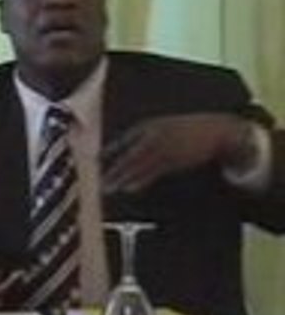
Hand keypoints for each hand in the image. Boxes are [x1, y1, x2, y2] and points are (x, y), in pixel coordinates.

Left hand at [102, 113, 254, 193]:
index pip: (122, 141)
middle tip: (98, 180)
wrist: (216, 130)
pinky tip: (129, 188)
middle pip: (126, 155)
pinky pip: (153, 172)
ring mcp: (162, 148)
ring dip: (121, 178)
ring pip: (137, 165)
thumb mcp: (165, 127)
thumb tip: (131, 151)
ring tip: (108, 188)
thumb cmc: (189, 130)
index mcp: (148, 126)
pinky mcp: (174, 160)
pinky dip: (140, 180)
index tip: (96, 160)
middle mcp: (152, 135)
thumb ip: (147, 136)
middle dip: (112, 169)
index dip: (109, 151)